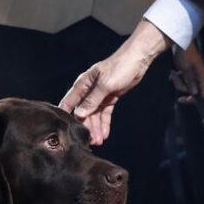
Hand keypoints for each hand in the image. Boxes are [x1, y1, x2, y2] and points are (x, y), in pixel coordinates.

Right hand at [60, 19, 171, 143]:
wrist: (138, 60)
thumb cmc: (119, 68)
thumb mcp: (105, 85)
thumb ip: (92, 100)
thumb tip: (79, 114)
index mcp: (83, 84)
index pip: (69, 102)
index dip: (67, 116)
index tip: (66, 131)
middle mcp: (88, 91)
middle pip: (83, 112)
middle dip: (86, 127)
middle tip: (90, 142)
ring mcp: (99, 95)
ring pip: (94, 115)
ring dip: (95, 128)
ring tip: (98, 142)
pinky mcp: (110, 98)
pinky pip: (104, 113)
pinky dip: (104, 123)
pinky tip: (105, 134)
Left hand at [170, 41, 203, 102]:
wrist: (180, 42)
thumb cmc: (185, 53)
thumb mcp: (186, 68)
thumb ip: (190, 81)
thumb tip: (194, 93)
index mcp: (202, 75)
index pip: (203, 93)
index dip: (194, 98)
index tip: (182, 99)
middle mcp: (199, 76)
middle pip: (192, 90)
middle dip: (181, 86)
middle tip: (174, 78)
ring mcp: (193, 74)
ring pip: (186, 85)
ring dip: (178, 82)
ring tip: (173, 73)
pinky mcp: (187, 72)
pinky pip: (183, 80)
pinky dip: (177, 78)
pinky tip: (173, 72)